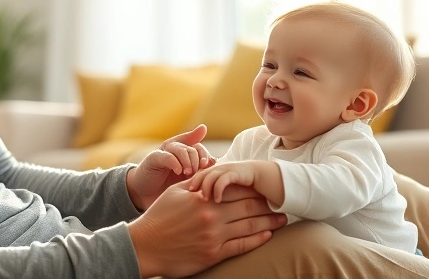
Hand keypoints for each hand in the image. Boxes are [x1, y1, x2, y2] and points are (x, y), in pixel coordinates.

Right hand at [126, 124, 216, 210]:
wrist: (145, 193)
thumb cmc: (168, 187)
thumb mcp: (187, 182)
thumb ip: (200, 171)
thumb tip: (217, 162)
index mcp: (185, 154)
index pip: (200, 149)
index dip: (206, 157)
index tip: (209, 168)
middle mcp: (176, 150)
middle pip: (192, 148)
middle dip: (198, 159)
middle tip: (199, 171)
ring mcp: (165, 152)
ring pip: (181, 148)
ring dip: (187, 160)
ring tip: (189, 172)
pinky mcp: (154, 158)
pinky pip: (167, 155)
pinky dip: (175, 162)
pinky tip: (178, 171)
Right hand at [127, 181, 287, 277]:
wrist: (145, 246)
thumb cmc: (158, 217)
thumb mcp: (176, 192)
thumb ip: (197, 182)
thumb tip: (213, 173)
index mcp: (204, 198)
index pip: (237, 189)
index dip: (255, 188)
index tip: (267, 188)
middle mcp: (212, 215)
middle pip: (249, 206)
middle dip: (268, 204)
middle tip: (283, 203)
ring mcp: (214, 236)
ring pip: (249, 226)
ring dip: (269, 222)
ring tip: (282, 219)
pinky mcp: (213, 254)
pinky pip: (241, 246)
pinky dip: (257, 240)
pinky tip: (267, 236)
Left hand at [188, 161, 283, 205]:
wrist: (279, 183)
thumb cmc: (257, 193)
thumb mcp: (235, 196)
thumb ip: (222, 196)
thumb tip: (202, 205)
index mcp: (220, 174)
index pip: (198, 178)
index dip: (190, 187)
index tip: (178, 202)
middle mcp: (224, 169)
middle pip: (201, 176)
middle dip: (192, 185)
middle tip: (182, 200)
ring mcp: (232, 169)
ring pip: (209, 175)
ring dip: (203, 185)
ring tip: (199, 199)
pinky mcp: (241, 171)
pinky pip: (224, 177)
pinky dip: (217, 186)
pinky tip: (215, 200)